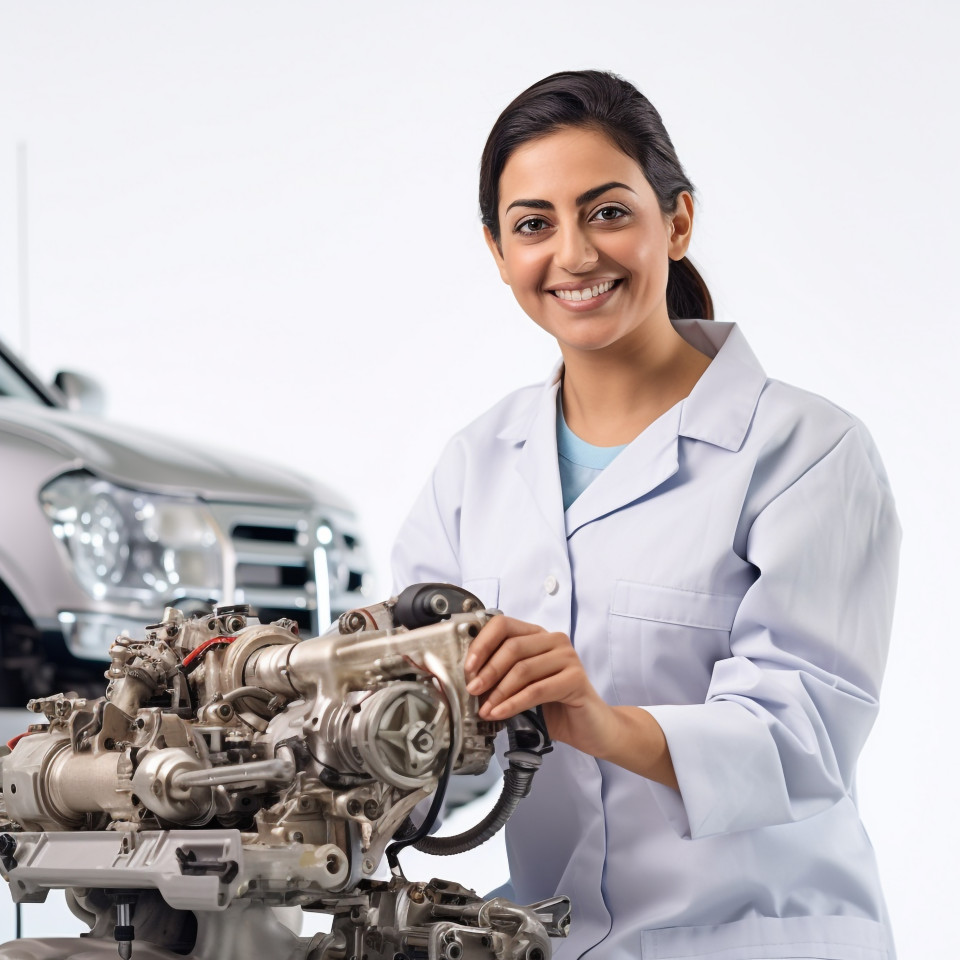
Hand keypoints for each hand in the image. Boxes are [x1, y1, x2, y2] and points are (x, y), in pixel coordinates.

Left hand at [462, 615, 616, 757]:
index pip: (503, 624)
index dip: (482, 643)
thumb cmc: (554, 706)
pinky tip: (500, 713)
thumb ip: (502, 675)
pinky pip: (536, 690)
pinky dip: (513, 703)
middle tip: (472, 690)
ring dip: (498, 692)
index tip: (468, 667)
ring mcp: (567, 658)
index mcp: (537, 635)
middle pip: (512, 647)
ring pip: (523, 669)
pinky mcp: (576, 678)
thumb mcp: (522, 686)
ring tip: (484, 709)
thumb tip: (470, 677)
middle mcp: (554, 640)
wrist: (590, 728)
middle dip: (487, 671)